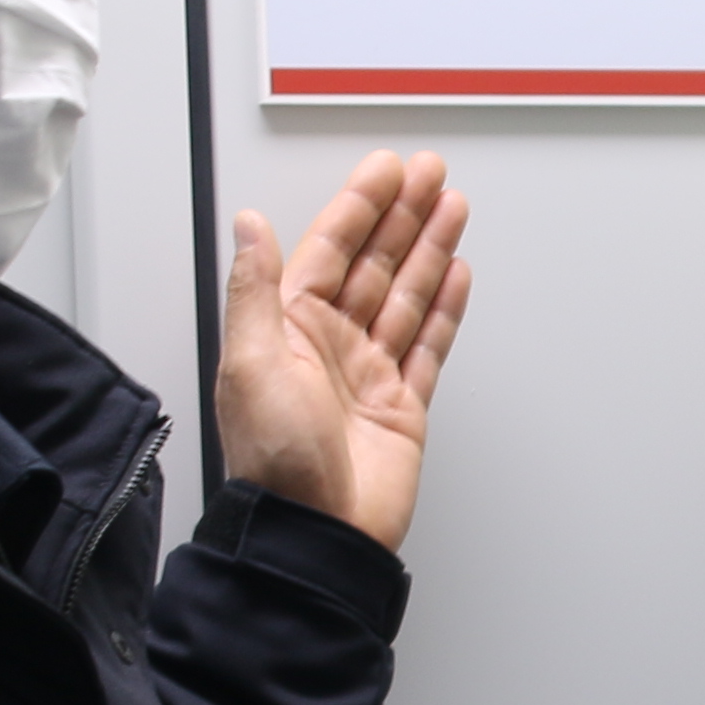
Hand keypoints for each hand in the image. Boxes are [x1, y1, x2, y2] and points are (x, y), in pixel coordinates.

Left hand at [219, 148, 470, 550]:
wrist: (317, 533)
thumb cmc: (275, 462)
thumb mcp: (250, 362)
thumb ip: (254, 288)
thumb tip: (249, 226)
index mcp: (288, 329)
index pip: (330, 249)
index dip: (360, 205)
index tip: (386, 171)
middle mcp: (328, 346)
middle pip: (375, 262)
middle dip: (403, 214)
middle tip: (430, 174)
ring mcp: (367, 374)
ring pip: (405, 294)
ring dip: (429, 248)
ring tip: (452, 207)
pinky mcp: (401, 406)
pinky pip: (427, 344)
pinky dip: (443, 308)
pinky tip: (455, 275)